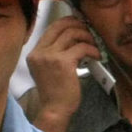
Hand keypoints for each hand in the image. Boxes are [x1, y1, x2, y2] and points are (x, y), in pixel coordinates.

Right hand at [25, 15, 100, 131]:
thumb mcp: (48, 69)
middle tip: (90, 32)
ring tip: (94, 46)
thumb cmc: (54, 93)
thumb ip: (55, 53)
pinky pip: (82, 47)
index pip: (51, 27)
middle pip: (62, 26)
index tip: (79, 24)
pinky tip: (97, 56)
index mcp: (34, 53)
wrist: (54, 110)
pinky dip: (92, 50)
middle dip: (79, 26)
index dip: (67, 22)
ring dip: (87, 37)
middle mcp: (40, 52)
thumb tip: (74, 37)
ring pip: (73, 34)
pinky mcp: (63, 63)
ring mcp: (50, 56)